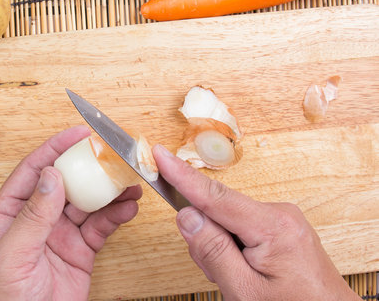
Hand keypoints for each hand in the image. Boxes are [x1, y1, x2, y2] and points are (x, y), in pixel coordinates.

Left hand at [0, 126, 141, 300]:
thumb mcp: (11, 255)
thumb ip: (33, 215)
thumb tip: (52, 175)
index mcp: (8, 213)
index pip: (34, 171)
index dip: (56, 149)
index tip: (79, 133)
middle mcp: (35, 219)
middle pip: (66, 183)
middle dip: (90, 168)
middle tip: (113, 156)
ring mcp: (59, 235)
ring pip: (88, 204)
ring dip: (109, 192)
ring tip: (130, 183)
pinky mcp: (79, 252)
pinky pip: (100, 228)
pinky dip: (116, 217)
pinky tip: (128, 209)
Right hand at [152, 145, 359, 300]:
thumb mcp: (243, 290)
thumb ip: (212, 251)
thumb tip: (187, 214)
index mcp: (272, 227)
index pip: (214, 196)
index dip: (181, 175)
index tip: (159, 154)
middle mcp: (279, 214)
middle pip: (218, 211)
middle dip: (207, 239)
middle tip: (219, 274)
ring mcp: (281, 219)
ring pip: (226, 221)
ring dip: (220, 248)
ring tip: (237, 277)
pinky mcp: (280, 226)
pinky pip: (240, 227)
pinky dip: (233, 247)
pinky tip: (245, 270)